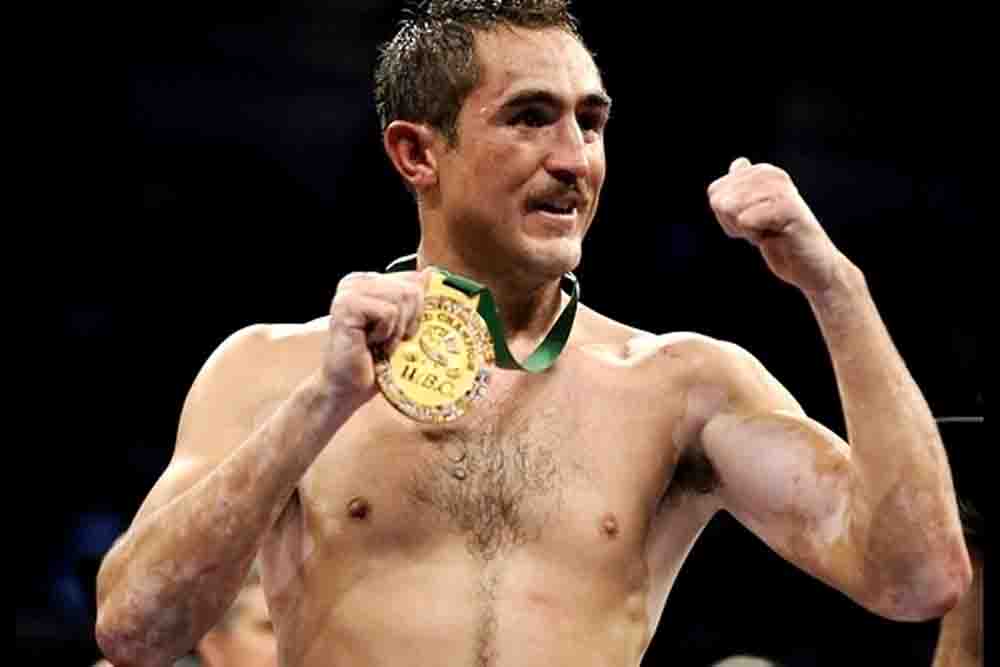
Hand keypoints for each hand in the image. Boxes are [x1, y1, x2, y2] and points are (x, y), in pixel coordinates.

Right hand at [324, 269, 429, 402]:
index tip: (400, 331)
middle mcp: (356, 281)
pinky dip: (386, 334)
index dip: (417, 310)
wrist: (349, 388)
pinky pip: (388, 312)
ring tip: (379, 343)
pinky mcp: (346, 307)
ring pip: (401, 298)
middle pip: (410, 289)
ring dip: (397, 330)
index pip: (412, 279)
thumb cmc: (376, 359)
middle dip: (409, 321)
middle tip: (389, 341)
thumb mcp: (402, 325)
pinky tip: (370, 344)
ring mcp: (349, 292)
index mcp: (368, 281)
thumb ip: (413, 298)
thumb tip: (432, 273)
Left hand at [708, 157, 843, 293]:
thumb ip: (740, 188)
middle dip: (733, 223)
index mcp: (763, 172)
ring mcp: (781, 190)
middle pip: (721, 200)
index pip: (715, 192)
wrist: (809, 264)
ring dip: (745, 230)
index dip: (725, 215)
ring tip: (769, 231)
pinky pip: (746, 220)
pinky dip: (754, 235)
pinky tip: (775, 236)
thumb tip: (739, 162)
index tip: (750, 220)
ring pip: (731, 208)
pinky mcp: (787, 208)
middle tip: (760, 228)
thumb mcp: (753, 211)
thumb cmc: (779, 238)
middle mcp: (772, 175)